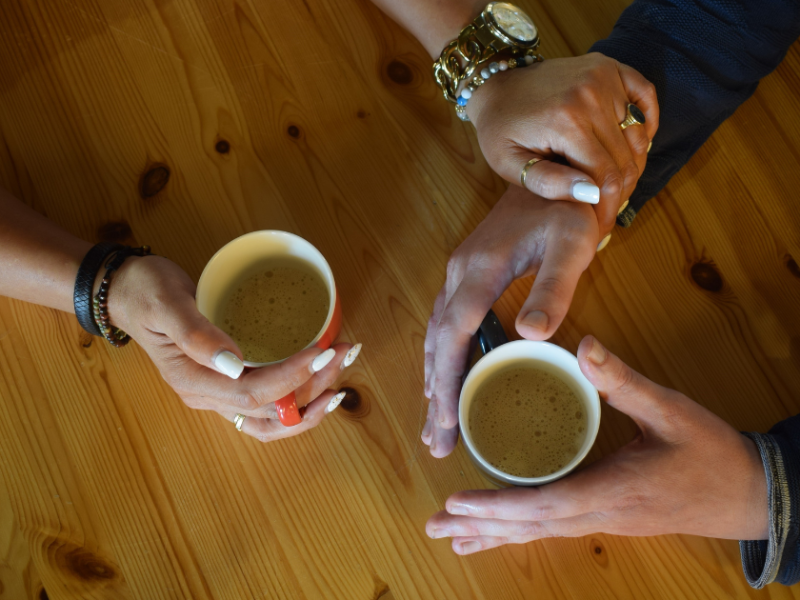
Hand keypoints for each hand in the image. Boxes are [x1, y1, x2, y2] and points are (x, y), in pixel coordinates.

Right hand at [107, 255, 358, 441]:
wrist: (127, 293)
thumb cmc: (145, 292)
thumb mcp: (165, 303)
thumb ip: (195, 334)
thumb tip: (233, 363)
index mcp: (194, 381)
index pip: (252, 393)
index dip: (291, 377)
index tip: (321, 351)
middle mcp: (208, 396)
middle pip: (270, 410)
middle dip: (313, 387)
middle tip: (344, 355)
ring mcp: (219, 393)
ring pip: (273, 418)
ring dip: (310, 402)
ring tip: (341, 373)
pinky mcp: (229, 382)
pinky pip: (269, 405)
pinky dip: (298, 399)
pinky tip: (320, 381)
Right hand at [423, 185, 597, 456]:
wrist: (554, 174)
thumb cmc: (567, 210)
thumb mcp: (570, 246)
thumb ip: (552, 288)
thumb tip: (532, 335)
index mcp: (479, 270)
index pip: (455, 334)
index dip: (448, 379)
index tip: (447, 421)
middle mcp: (458, 273)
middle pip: (438, 342)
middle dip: (435, 395)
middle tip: (436, 442)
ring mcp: (458, 273)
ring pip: (436, 336)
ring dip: (434, 380)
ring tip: (434, 423)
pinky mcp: (466, 274)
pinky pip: (445, 324)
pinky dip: (441, 358)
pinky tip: (445, 378)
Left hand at [426, 336, 768, 553]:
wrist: (747, 494)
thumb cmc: (710, 453)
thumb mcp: (671, 410)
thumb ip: (624, 382)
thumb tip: (583, 347)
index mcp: (613, 489)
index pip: (546, 504)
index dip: (499, 506)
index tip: (458, 503)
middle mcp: (600, 514)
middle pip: (532, 526)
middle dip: (481, 526)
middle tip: (433, 525)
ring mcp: (602, 521)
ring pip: (539, 532)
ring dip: (493, 534)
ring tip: (451, 538)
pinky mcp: (605, 518)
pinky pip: (553, 529)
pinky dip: (520, 531)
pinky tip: (499, 536)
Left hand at [467, 53, 658, 233]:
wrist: (494, 85)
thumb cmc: (500, 130)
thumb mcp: (508, 164)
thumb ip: (547, 183)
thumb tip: (591, 195)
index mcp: (566, 121)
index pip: (607, 178)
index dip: (607, 208)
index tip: (600, 226)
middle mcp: (590, 95)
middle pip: (626, 160)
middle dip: (619, 192)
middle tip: (605, 210)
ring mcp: (603, 76)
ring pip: (637, 135)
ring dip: (630, 163)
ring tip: (609, 182)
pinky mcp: (609, 66)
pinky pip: (646, 97)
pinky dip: (646, 124)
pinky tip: (632, 145)